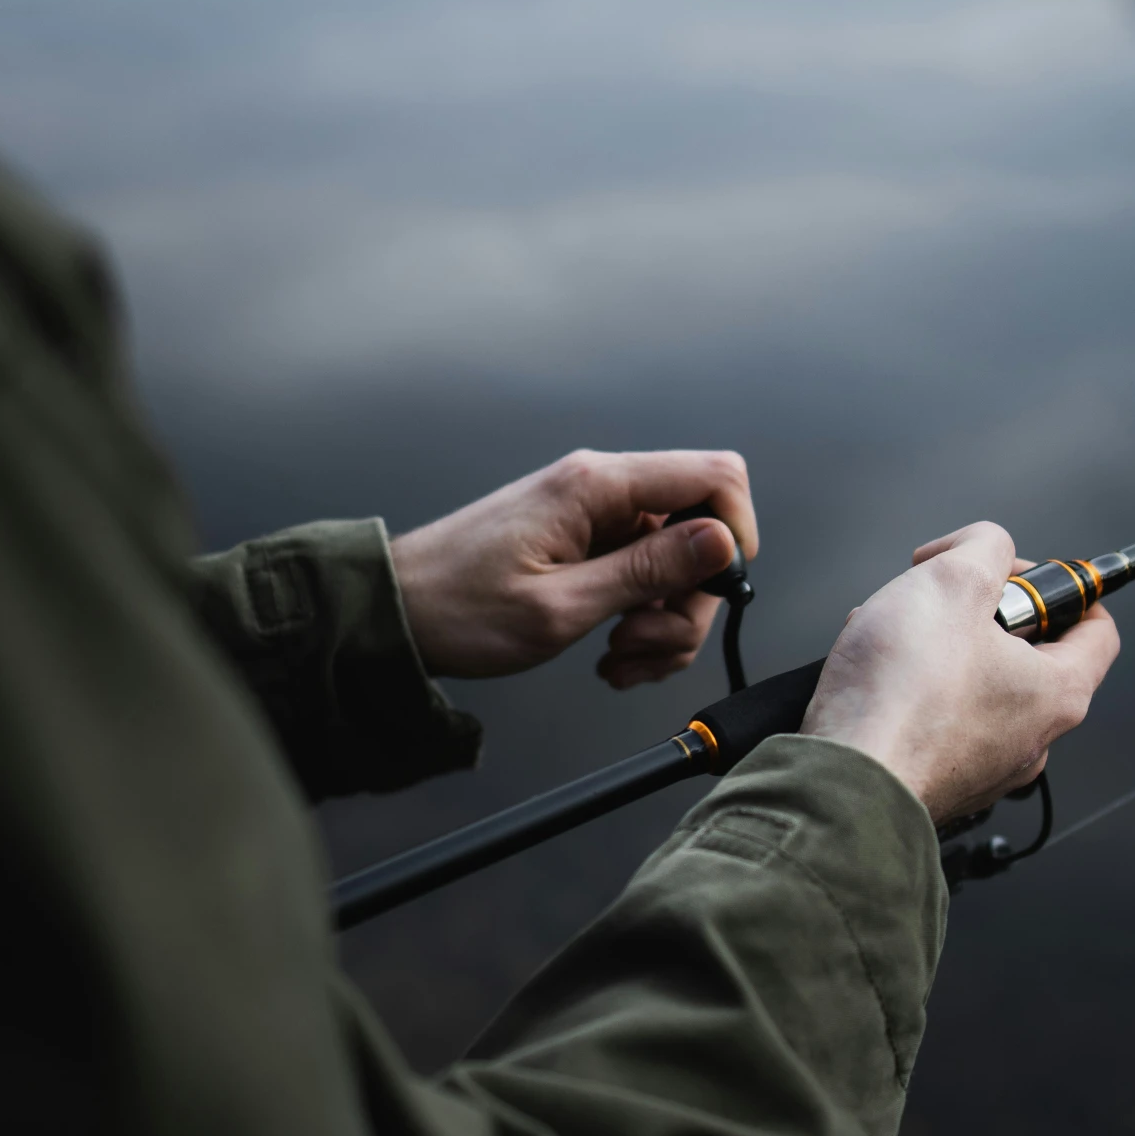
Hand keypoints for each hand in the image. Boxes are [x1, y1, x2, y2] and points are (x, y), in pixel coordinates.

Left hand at [390, 449, 757, 683]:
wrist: (397, 615)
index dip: (737, 531)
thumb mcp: (560, 606)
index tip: (722, 593)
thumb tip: (721, 542)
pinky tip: (610, 656)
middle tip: (642, 648)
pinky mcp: (587, 545)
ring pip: (678, 564)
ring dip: (664, 623)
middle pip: (702, 531)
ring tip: (618, 661)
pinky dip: (641, 623)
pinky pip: (644, 578)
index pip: (713, 474)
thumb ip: (646, 571)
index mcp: (597, 486)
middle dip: (690, 601)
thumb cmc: (460, 610)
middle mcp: (602, 489)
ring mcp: (596, 517)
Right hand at [801, 522, 1118, 822]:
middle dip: (978, 611)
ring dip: (936, 646)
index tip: (1020, 574)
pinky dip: (912, 688)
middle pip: (1027, 651)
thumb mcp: (951, 580)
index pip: (1098, 628)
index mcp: (1057, 693)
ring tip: (893, 635)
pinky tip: (876, 675)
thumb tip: (987, 547)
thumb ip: (984, 546)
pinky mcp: (940, 779)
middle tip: (940, 599)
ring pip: (974, 682)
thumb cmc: (899, 698)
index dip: (1062, 586)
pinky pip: (938, 718)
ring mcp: (985, 765)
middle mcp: (1032, 739)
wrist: (841, 778)